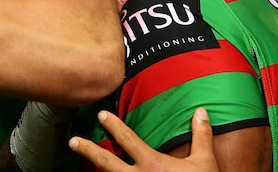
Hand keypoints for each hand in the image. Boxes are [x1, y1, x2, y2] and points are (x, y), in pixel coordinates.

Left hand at [69, 108, 217, 171]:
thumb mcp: (204, 161)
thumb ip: (200, 136)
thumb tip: (201, 112)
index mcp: (152, 164)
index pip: (128, 140)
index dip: (113, 126)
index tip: (101, 115)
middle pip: (107, 162)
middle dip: (88, 150)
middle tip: (73, 141)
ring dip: (94, 167)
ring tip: (80, 158)